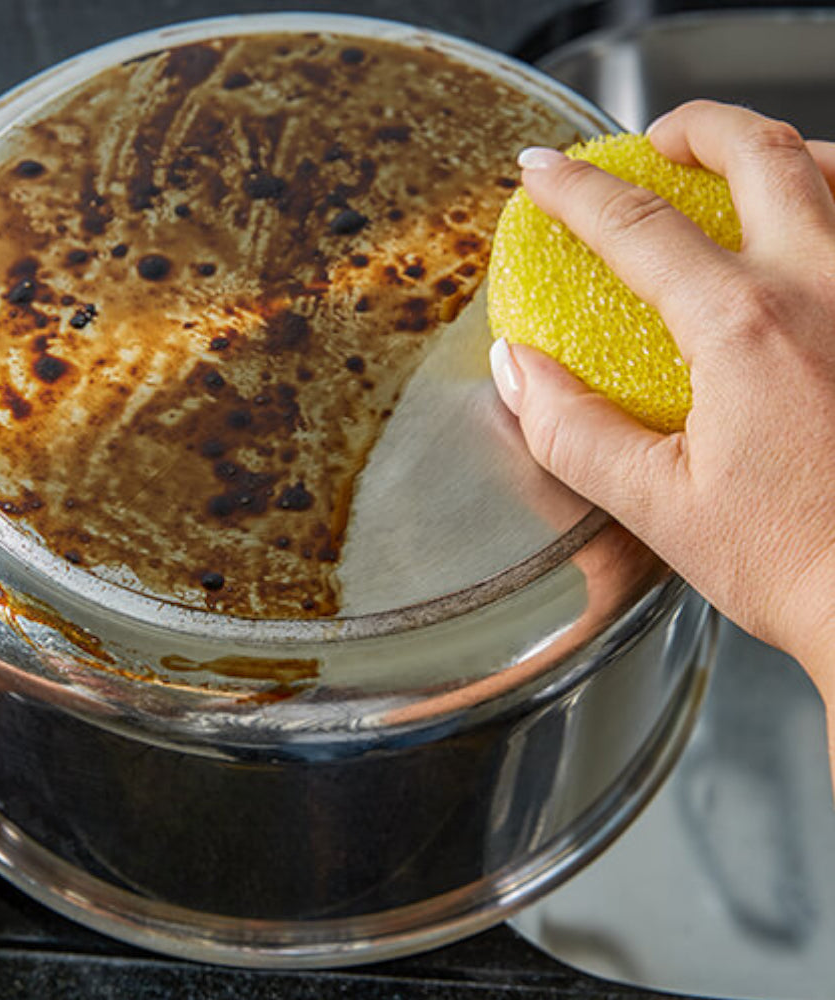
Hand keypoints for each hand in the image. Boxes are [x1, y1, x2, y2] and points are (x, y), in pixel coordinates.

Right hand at [490, 101, 834, 741]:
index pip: (640, 229)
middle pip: (759, 152)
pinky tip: (820, 223)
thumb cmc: (802, 565)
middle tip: (654, 143)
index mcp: (748, 328)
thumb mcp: (659, 507)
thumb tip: (519, 373)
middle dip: (692, 128)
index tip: (541, 173)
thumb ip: (573, 432)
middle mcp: (828, 286)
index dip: (575, 192)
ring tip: (737, 169)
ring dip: (777, 149)